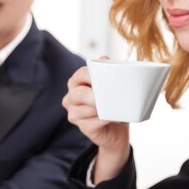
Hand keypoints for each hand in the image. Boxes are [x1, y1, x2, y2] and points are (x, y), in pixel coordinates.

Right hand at [62, 65, 129, 181]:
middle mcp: (71, 98)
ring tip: (117, 108)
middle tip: (110, 95)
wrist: (117, 129)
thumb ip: (107, 71)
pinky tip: (116, 118)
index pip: (80, 75)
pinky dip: (107, 120)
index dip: (91, 75)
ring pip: (87, 110)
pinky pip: (94, 123)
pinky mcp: (83, 128)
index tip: (104, 77)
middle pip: (79, 94)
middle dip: (95, 95)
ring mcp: (74, 114)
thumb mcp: (112, 86)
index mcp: (76, 83)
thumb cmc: (112, 104)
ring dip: (104, 109)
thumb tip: (104, 58)